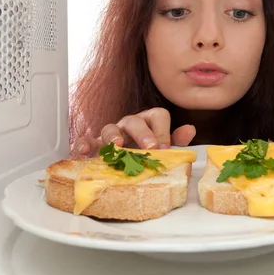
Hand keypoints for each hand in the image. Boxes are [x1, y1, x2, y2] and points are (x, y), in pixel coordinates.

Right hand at [71, 108, 195, 157]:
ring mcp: (112, 133)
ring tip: (117, 145)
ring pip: (110, 127)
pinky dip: (84, 144)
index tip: (164, 148)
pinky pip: (88, 140)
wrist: (123, 159)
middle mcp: (130, 124)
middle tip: (149, 147)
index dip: (162, 130)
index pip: (158, 115)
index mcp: (149, 121)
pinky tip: (83, 151)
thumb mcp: (163, 146)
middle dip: (142, 133)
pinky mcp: (95, 144)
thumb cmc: (145, 150)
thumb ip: (176, 139)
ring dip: (113, 135)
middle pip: (134, 120)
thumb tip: (190, 129)